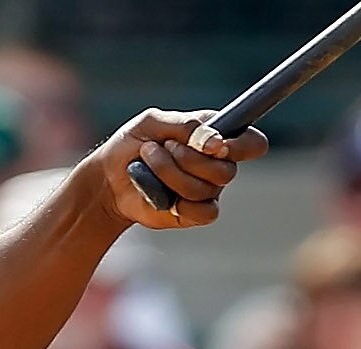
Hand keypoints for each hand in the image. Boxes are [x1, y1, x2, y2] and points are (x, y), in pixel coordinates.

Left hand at [95, 109, 265, 232]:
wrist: (109, 178)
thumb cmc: (132, 145)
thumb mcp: (152, 122)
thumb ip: (184, 126)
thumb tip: (215, 141)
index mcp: (215, 136)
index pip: (252, 143)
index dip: (242, 145)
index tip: (216, 144)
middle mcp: (217, 165)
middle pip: (226, 170)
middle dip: (187, 160)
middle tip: (162, 147)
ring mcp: (208, 191)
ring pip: (205, 189)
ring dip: (169, 174)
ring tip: (147, 162)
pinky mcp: (194, 214)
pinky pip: (203, 212)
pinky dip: (177, 201)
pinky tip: (159, 193)